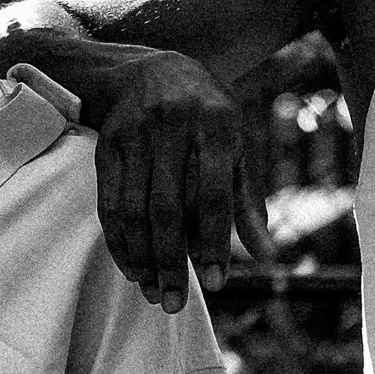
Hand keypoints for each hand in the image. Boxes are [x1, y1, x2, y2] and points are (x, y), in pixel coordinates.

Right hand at [81, 41, 279, 309]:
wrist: (154, 69)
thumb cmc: (209, 117)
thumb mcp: (239, 147)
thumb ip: (249, 202)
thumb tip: (267, 257)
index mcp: (216, 127)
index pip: (214, 196)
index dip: (215, 243)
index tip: (217, 283)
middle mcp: (173, 128)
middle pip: (168, 209)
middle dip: (170, 262)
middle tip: (174, 304)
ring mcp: (135, 135)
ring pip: (134, 209)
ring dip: (141, 258)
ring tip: (153, 292)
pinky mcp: (107, 145)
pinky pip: (109, 202)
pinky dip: (118, 240)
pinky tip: (131, 267)